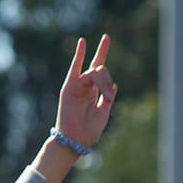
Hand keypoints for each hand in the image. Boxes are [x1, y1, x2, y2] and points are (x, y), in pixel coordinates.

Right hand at [55, 34, 116, 148]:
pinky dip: (79, 55)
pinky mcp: (69, 88)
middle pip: (100, 70)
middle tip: (108, 97)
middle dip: (106, 80)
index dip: (104, 60)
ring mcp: (77, 86)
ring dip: (102, 82)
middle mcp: (85, 86)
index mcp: (93, 92)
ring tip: (105, 97)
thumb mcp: (104, 113)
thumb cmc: (88, 131)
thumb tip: (113, 84)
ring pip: (93, 72)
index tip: (107, 51)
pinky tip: (83, 42)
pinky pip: (74, 68)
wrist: (75, 140)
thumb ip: (107, 97)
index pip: (100, 71)